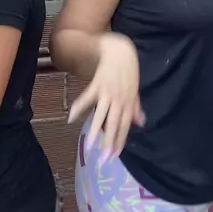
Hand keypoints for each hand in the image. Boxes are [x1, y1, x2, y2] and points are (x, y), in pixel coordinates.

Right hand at [68, 33, 144, 160]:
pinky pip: (87, 97)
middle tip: (103, 161)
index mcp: (128, 103)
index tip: (114, 157)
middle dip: (108, 143)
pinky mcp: (97, 83)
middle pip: (114, 124)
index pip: (124, 126)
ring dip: (95, 131)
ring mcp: (108, 92)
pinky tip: (71, 117)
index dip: (119, 142)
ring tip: (89, 146)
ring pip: (101, 115)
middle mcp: (119, 100)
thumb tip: (141, 123)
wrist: (120, 50)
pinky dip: (79, 106)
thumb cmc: (128, 70)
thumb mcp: (134, 89)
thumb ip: (135, 107)